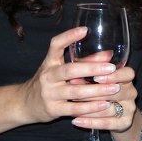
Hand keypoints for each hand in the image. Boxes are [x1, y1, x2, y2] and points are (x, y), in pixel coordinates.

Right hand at [20, 26, 136, 127]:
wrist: (26, 104)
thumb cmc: (50, 82)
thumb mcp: (61, 69)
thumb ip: (84, 61)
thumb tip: (108, 55)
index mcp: (50, 62)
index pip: (55, 45)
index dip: (69, 36)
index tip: (85, 30)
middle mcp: (47, 76)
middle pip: (70, 70)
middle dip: (93, 68)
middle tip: (112, 68)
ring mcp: (49, 93)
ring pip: (75, 90)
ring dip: (96, 90)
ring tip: (115, 88)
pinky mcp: (52, 110)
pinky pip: (73, 108)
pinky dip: (90, 107)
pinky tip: (104, 105)